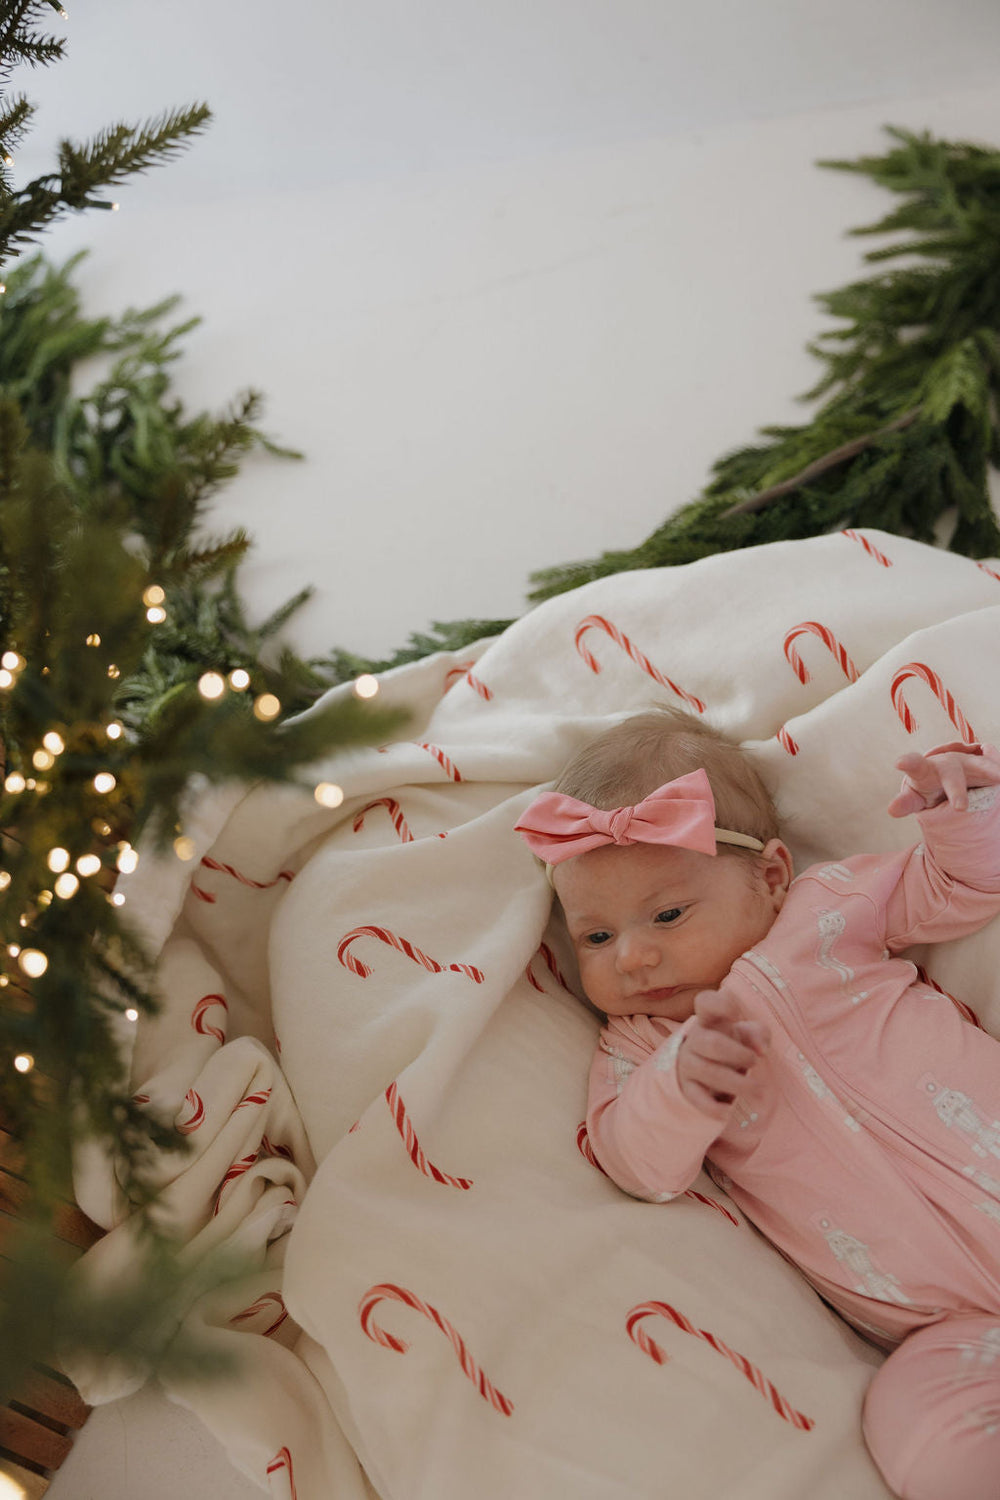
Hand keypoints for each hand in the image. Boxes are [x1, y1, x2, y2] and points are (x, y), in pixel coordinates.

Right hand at [676, 989, 769, 1119]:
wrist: (703, 1073)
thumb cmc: (731, 1047)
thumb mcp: (746, 1036)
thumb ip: (758, 1034)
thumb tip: (762, 1049)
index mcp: (709, 1020)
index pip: (706, 1002)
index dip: (719, 1004)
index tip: (735, 1014)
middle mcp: (695, 1039)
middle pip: (711, 1042)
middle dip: (737, 1054)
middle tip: (755, 1062)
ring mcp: (687, 1064)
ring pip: (707, 1071)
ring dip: (737, 1083)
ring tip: (758, 1091)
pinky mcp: (686, 1088)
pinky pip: (697, 1098)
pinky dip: (714, 1107)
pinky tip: (729, 1111)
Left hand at [887, 742, 999, 817]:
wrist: (949, 776)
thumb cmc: (929, 786)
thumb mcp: (916, 796)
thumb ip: (906, 802)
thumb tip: (892, 810)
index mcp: (926, 770)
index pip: (915, 765)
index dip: (908, 763)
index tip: (899, 763)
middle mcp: (949, 764)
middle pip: (951, 774)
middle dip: (956, 790)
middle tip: (959, 808)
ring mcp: (970, 764)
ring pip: (979, 765)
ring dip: (990, 770)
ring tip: (999, 777)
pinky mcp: (986, 768)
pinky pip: (994, 767)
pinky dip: (998, 770)